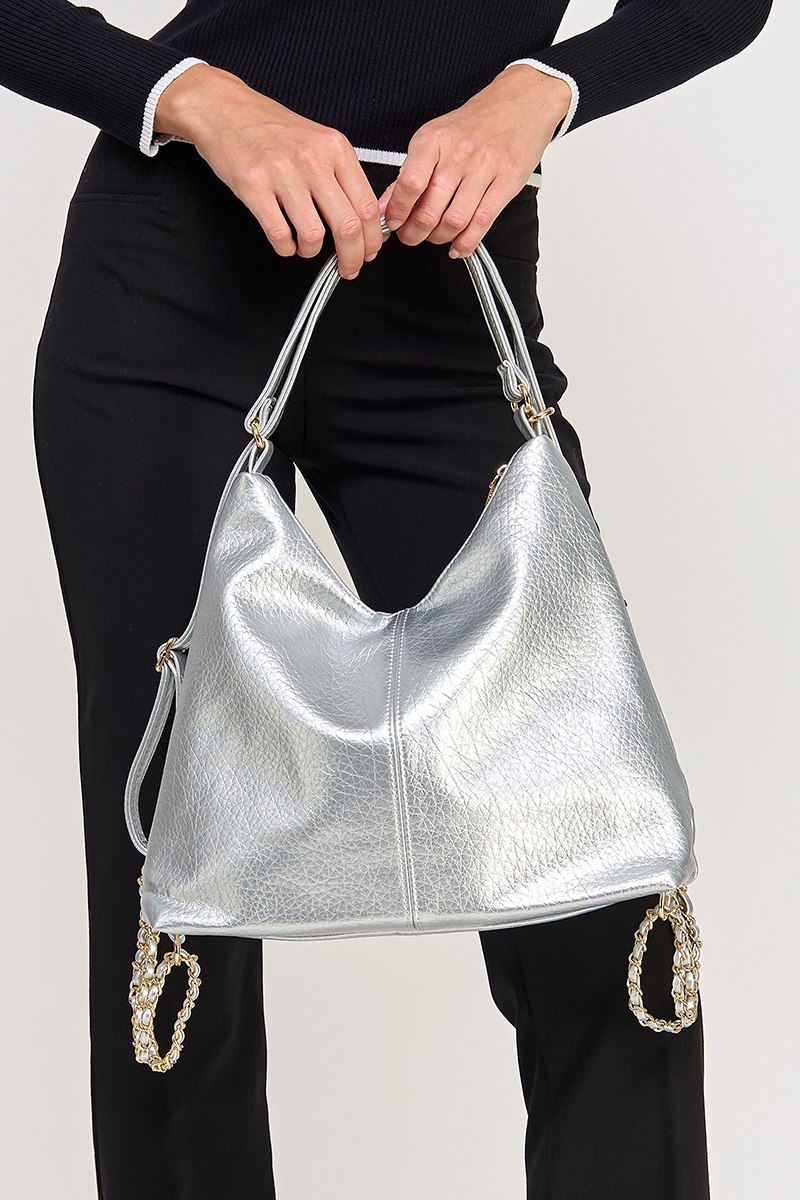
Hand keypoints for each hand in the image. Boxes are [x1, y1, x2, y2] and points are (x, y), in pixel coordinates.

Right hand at [154, 63, 383, 277]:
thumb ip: (341, 175)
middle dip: (351, 257)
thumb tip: (363, 218)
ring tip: (306, 248)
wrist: (224, 108)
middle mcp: (311, 159)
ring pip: (313, 234)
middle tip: (348, 268)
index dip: (372, 239)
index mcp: (334, 148)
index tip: (369, 252)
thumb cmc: (270, 127)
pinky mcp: (253, 185)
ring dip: (312, 251)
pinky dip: (286, 248)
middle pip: (347, 226)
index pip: (366, 206)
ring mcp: (281, 172)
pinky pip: (279, 234)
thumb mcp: (317, 140)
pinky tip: (285, 242)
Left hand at [381, 65, 570, 256]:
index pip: (409, 184)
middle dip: (414, 233)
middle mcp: (459, 152)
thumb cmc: (475, 123)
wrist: (520, 103)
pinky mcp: (508, 182)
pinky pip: (482, 222)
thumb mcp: (435, 137)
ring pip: (454, 221)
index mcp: (434, 139)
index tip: (393, 223)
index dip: (397, 212)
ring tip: (435, 237)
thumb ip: (410, 172)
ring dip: (439, 239)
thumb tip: (387, 205)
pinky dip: (466, 243)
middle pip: (429, 210)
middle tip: (411, 236)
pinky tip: (458, 246)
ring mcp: (486, 168)